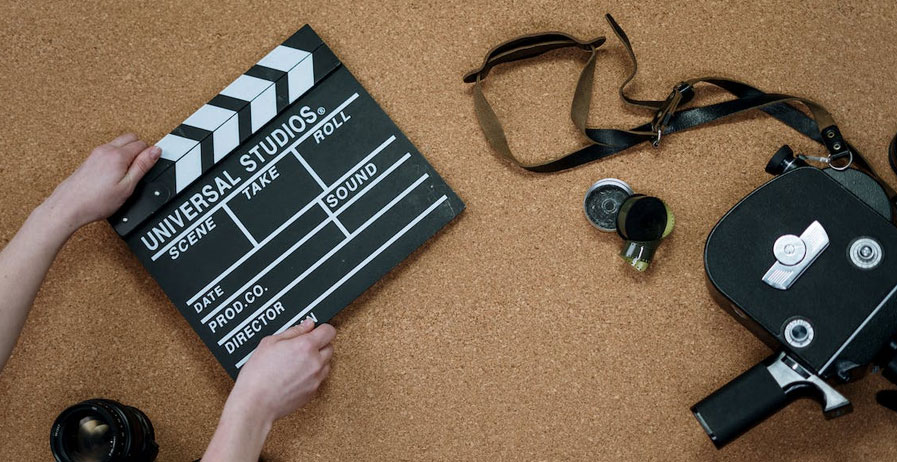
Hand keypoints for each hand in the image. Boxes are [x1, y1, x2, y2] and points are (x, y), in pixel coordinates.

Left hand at [43, 133, 160, 229]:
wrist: (69, 206)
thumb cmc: (96, 201)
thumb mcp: (127, 186)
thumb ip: (142, 166)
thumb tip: (155, 151)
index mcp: (117, 155)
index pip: (142, 144)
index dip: (150, 155)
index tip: (149, 166)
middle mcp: (105, 150)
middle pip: (131, 138)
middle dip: (140, 149)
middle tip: (140, 168)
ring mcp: (96, 153)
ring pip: (119, 143)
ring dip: (128, 152)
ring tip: (127, 173)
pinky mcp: (90, 159)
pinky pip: (109, 150)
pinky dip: (116, 157)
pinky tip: (115, 173)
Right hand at [229, 320, 335, 423]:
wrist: (255, 403)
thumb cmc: (258, 374)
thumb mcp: (270, 343)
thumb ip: (293, 331)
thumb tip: (308, 325)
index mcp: (306, 346)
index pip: (329, 331)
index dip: (322, 328)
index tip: (315, 330)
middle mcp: (315, 362)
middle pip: (330, 347)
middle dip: (319, 344)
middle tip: (302, 347)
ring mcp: (316, 379)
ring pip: (327, 364)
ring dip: (318, 360)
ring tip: (298, 362)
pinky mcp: (313, 392)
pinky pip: (319, 378)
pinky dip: (312, 375)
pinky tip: (296, 375)